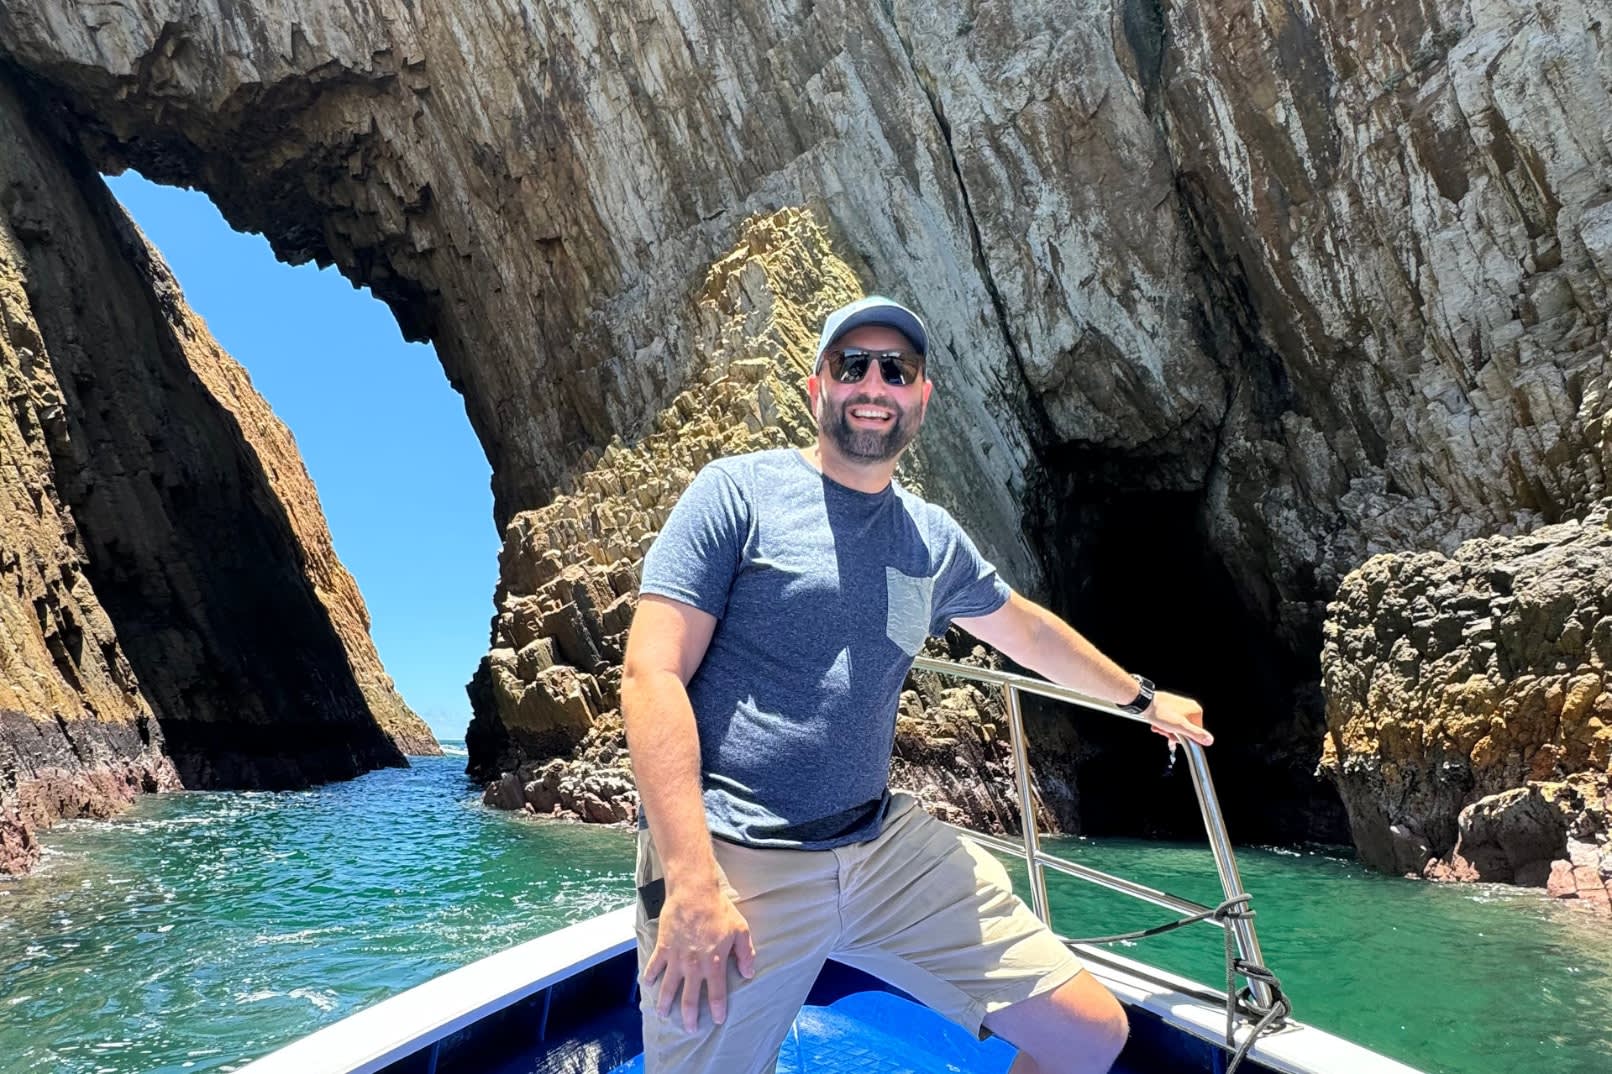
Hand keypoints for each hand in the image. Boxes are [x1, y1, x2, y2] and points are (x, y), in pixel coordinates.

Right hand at [642, 882, 756, 1031]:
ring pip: (668, 988)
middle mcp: (693, 966)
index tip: (717, 1020)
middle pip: (690, 999)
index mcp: (714, 963)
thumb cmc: (719, 909)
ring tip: (664, 1015)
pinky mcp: (663, 947)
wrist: (694, 891)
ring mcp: (676, 958)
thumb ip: (745, 954)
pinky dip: (649, 976)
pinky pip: (654, 966)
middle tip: (690, 1029)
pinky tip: (648, 984)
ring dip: (665, 1004)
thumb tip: (748, 973)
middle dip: (689, 1017)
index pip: (717, 994)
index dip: (717, 1010)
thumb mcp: (740, 930)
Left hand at [1145, 690, 1212, 746]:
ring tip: (1159, 727)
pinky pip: (1170, 720)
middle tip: (1164, 731)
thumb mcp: (1180, 727)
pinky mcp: (1171, 706)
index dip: (1183, 738)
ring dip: (1166, 730)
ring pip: (1176, 726)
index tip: (1173, 736)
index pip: (1195, 732)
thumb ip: (1196, 734)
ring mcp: (1180, 706)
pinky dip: (1163, 724)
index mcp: (1196, 711)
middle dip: (1173, 733)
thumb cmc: (1161, 713)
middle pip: (1185, 729)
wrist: (1145, 703)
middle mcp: (1190, 707)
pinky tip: (1156, 724)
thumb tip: (1210, 740)